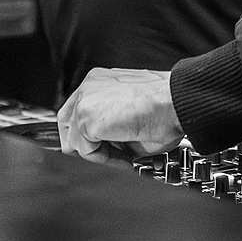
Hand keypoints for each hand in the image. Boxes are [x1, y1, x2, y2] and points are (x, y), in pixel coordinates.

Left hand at [57, 67, 183, 163]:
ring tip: (126, 154)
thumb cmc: (166, 106)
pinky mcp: (86, 119)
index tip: (105, 147)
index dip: (88, 134)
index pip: (76, 111)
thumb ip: (109, 123)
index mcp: (100, 81)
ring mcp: (85, 101)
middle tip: (113, 154)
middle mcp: (88, 86)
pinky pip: (86, 152)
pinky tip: (126, 154)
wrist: (176, 102)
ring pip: (76, 142)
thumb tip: (102, 145)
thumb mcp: (130, 112)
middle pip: (65, 125)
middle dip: (86, 144)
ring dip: (100, 153)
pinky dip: (106, 159)